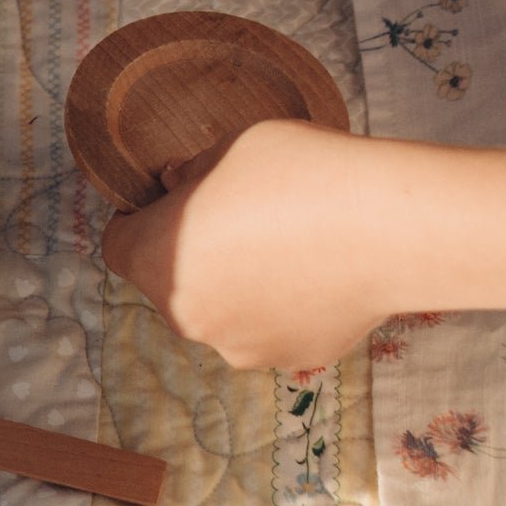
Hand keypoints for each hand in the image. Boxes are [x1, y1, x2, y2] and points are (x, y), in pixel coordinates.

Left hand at [101, 122, 389, 370]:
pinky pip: (272, 326)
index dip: (137, 218)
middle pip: (172, 282)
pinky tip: (317, 268)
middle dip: (192, 251)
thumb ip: (190, 174)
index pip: (118, 245)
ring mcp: (243, 346)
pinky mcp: (293, 357)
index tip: (168, 198)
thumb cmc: (298, 175)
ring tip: (286, 239)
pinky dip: (283, 304)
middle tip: (236, 212)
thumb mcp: (227, 148)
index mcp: (156, 261)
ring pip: (224, 310)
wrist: (386, 227)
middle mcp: (190, 318)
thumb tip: (174, 184)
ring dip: (239, 282)